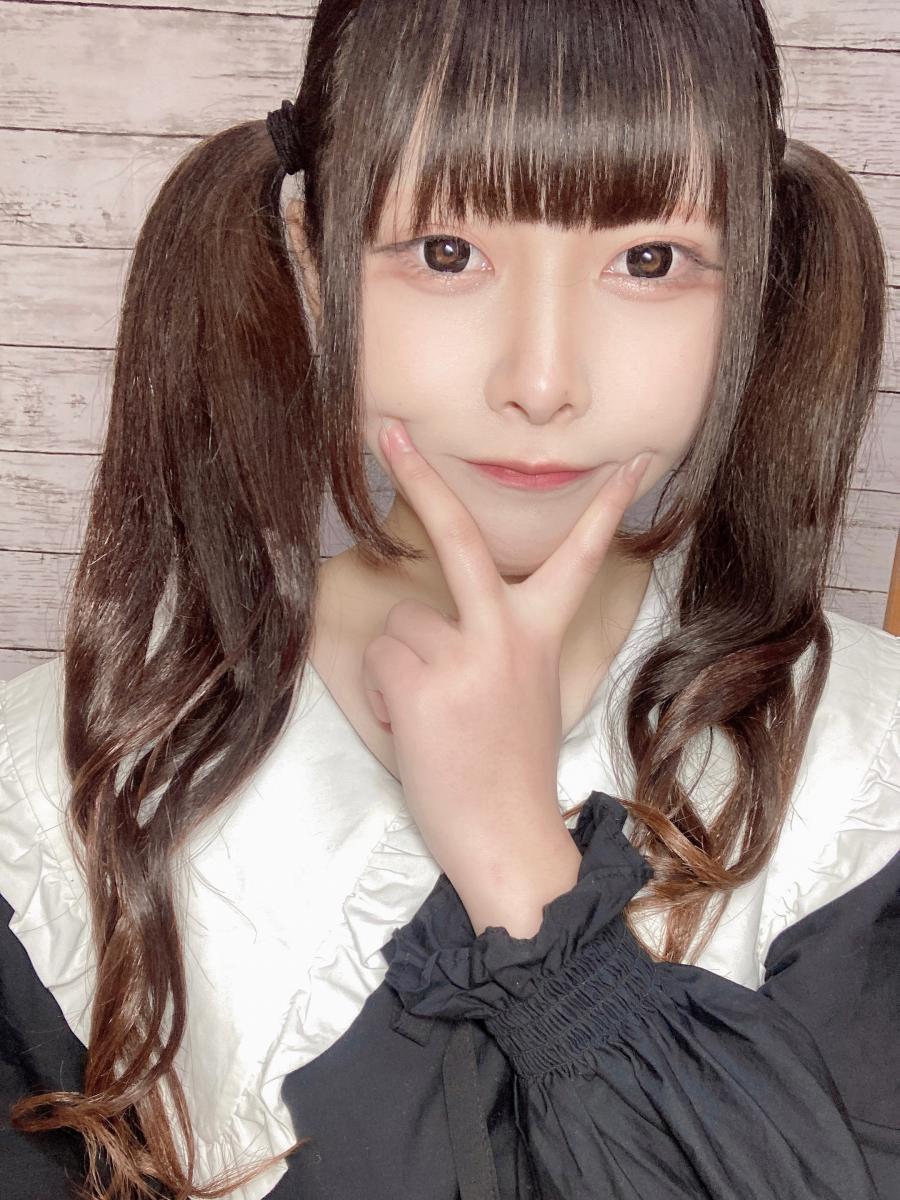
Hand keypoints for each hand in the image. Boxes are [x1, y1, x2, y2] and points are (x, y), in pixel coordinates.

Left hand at [363, 418, 650, 927]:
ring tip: (431, 715)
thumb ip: (494, 643)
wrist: (509, 840)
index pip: (580, 555)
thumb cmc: (510, 768)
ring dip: (399, 667)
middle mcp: (506, 634)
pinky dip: (382, 693)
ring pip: (400, 624)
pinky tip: (412, 729)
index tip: (632, 461)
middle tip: (389, 431)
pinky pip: (377, 661)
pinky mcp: (423, 684)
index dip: (606, 505)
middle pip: (459, 536)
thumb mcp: (524, 691)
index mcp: (540, 634)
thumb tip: (429, 620)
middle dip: (420, 476)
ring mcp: (465, 656)